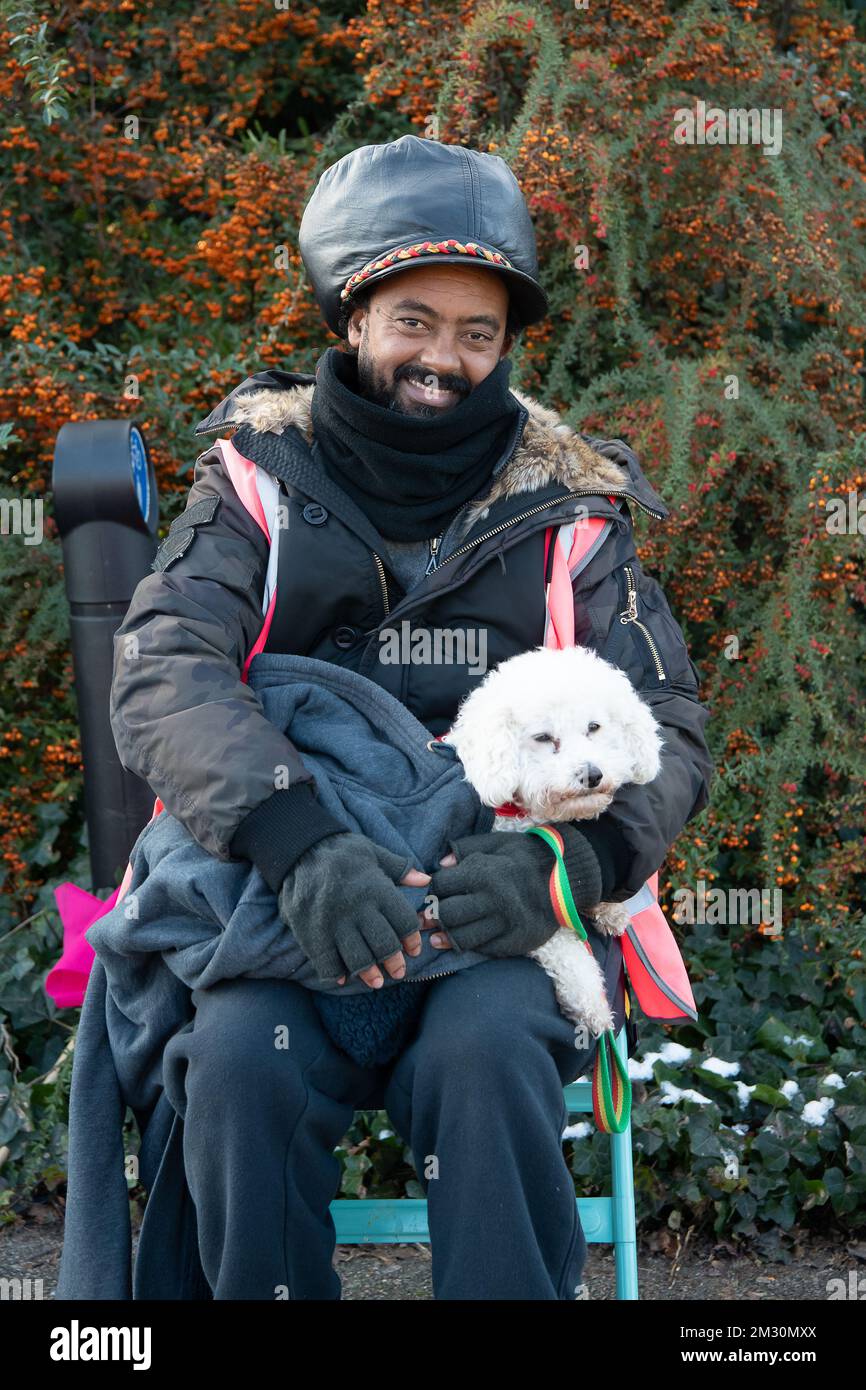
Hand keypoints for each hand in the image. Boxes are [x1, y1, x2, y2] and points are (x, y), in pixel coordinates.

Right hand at [278, 832, 429, 988]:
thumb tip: (425, 880)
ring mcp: (335, 924)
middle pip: (384, 945)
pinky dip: (336, 974)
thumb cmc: (341, 851)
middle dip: (394, 963)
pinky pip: (327, 962)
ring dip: (369, 973)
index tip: (412, 949)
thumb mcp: (373, 852)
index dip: (412, 939)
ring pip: (359, 958)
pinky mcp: (313, 933)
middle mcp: (359, 909)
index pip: (404, 923)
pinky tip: (343, 977)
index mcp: (377, 890)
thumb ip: (399, 869)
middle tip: (397, 972)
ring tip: (375, 981)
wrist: (299, 850)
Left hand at [419, 831, 563, 957]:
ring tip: (438, 935)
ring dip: (446, 937)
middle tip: (428, 918)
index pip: (442, 886)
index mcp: (485, 873)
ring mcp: (505, 924)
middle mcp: (494, 900)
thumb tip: (441, 864)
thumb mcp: (497, 843)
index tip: (434, 892)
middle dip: (433, 916)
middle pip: (447, 914)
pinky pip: (483, 949)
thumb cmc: (525, 857)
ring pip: (462, 937)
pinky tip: (462, 940)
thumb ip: (467, 849)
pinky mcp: (515, 942)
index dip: (433, 889)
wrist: (566, 879)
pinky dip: (469, 945)